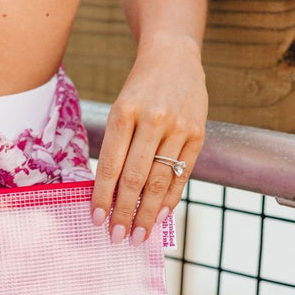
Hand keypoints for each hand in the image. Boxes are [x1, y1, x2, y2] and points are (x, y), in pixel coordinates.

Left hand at [90, 34, 207, 243]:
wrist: (174, 57)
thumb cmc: (139, 90)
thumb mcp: (121, 109)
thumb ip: (116, 147)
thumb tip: (107, 194)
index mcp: (124, 113)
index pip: (110, 165)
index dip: (102, 196)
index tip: (96, 220)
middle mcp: (152, 120)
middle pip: (136, 177)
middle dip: (124, 212)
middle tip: (116, 237)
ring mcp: (178, 127)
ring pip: (160, 180)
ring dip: (148, 213)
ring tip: (139, 234)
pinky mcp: (198, 133)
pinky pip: (182, 174)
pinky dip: (171, 198)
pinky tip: (161, 216)